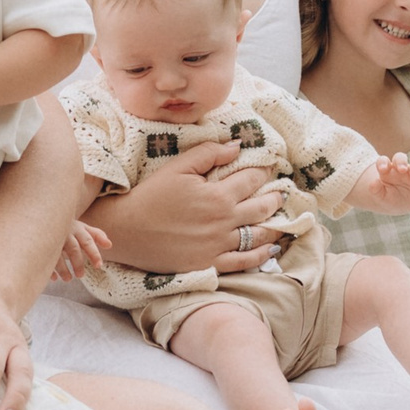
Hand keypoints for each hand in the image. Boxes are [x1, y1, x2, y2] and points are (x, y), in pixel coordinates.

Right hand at [50, 217, 112, 283]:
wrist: (45, 216)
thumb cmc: (69, 226)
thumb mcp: (82, 228)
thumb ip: (96, 235)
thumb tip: (109, 245)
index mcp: (77, 229)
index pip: (88, 242)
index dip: (94, 254)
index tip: (99, 266)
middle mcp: (65, 233)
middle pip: (74, 249)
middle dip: (78, 263)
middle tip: (81, 276)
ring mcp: (52, 239)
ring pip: (58, 255)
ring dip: (63, 269)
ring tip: (68, 279)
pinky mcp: (41, 245)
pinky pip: (45, 259)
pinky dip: (50, 269)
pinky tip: (54, 278)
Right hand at [104, 142, 288, 275]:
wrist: (127, 230)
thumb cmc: (150, 196)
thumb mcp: (177, 167)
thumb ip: (208, 154)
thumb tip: (236, 146)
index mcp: (217, 196)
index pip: (250, 180)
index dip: (263, 170)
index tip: (271, 166)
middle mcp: (223, 221)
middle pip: (260, 208)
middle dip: (274, 198)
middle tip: (282, 193)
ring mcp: (218, 245)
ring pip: (257, 236)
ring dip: (274, 227)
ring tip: (283, 220)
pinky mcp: (210, 263)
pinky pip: (243, 262)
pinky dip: (260, 256)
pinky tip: (270, 250)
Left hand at [359, 151, 409, 210]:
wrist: (398, 206)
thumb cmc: (387, 198)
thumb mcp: (380, 197)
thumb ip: (375, 190)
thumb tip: (374, 183)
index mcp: (387, 170)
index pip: (383, 160)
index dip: (382, 162)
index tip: (383, 170)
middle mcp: (400, 169)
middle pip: (401, 157)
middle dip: (401, 162)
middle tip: (402, 170)